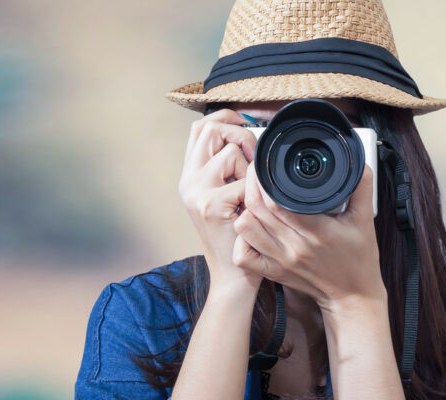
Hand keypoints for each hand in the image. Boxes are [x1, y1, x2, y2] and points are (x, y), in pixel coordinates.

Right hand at [178, 109, 260, 290]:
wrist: (234, 275)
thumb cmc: (240, 236)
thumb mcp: (230, 197)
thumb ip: (232, 170)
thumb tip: (252, 138)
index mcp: (191, 176)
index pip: (200, 128)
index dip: (224, 117)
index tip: (246, 121)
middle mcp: (188, 181)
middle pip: (211, 130)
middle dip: (241, 134)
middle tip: (256, 157)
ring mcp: (196, 192)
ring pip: (230, 151)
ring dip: (251, 168)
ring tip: (251, 193)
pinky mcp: (211, 204)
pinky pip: (245, 178)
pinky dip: (257, 189)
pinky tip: (253, 209)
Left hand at [232, 163, 384, 309]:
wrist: (352, 295)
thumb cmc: (359, 259)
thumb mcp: (365, 220)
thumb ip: (361, 187)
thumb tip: (357, 161)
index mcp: (317, 232)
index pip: (278, 201)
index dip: (266, 179)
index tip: (267, 165)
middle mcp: (294, 247)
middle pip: (257, 209)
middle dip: (251, 185)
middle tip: (257, 172)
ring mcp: (280, 261)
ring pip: (245, 228)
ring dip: (245, 208)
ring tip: (253, 196)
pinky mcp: (273, 272)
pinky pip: (244, 253)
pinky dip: (242, 238)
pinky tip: (252, 226)